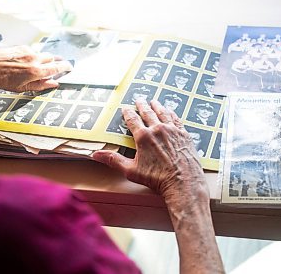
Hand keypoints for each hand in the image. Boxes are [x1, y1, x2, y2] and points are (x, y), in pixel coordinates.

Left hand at [0, 46, 72, 91]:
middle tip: (56, 66)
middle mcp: (34, 59)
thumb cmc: (0, 78)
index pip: (57, 68)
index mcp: (36, 71)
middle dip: (55, 62)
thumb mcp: (22, 88)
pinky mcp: (21, 46)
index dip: (65, 67)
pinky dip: (32, 56)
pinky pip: (32, 50)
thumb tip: (53, 84)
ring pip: (41, 54)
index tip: (70, 67)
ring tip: (37, 66)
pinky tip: (24, 62)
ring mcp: (28, 51)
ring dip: (42, 59)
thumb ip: (40, 85)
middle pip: (52, 58)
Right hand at [92, 100, 207, 199]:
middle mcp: (158, 129)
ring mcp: (172, 130)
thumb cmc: (157, 178)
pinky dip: (172, 113)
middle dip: (142, 105)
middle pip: (148, 113)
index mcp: (143, 136)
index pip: (133, 120)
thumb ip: (114, 160)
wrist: (183, 182)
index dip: (128, 113)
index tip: (125, 108)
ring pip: (163, 113)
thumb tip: (96, 155)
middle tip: (139, 99)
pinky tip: (170, 111)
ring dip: (157, 106)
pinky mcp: (184, 134)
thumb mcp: (131, 171)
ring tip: (154, 101)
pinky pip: (176, 119)